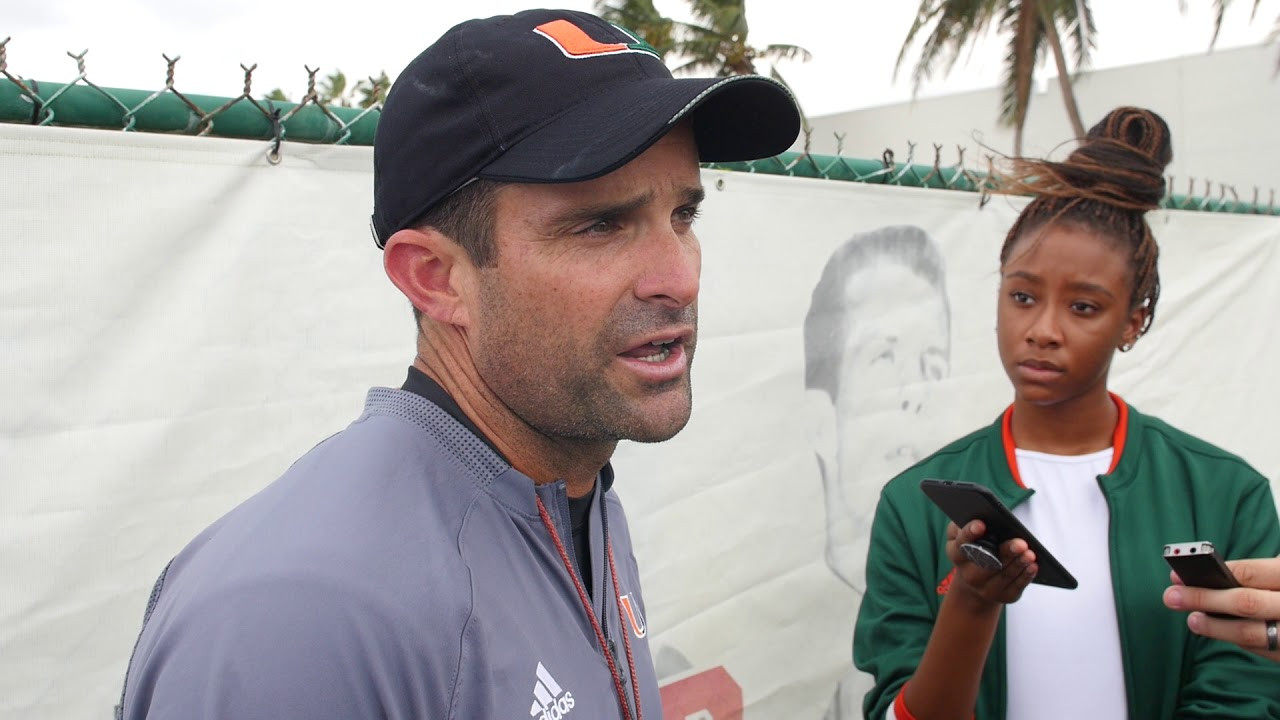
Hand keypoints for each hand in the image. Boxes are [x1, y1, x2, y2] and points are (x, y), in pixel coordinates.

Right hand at [945, 520, 1037, 607]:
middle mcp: (968, 573)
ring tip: (1030, 553)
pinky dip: (1025, 576)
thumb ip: (963, 523)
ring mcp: (984, 587)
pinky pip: (1015, 587)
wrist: (975, 580)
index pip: (962, 543)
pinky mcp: (1002, 595)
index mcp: (956, 553)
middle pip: (987, 563)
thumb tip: (978, 514)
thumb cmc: (972, 547)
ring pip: (1004, 575)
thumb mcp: (962, 534)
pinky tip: (1033, 566)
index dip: (970, 533)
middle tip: (1020, 543)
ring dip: (1018, 564)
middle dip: (1005, 552)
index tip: (981, 524)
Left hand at [1163, 557, 1279, 662]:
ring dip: (1215, 628)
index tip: (1179, 574)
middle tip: (1172, 596)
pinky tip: (1220, 632)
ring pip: (1250, 633)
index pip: (1247, 573)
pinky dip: (1238, 641)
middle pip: (1244, 603)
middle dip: (1203, 599)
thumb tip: (1210, 573)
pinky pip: (1263, 650)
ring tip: (1192, 620)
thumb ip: (1259, 572)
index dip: (1208, 573)